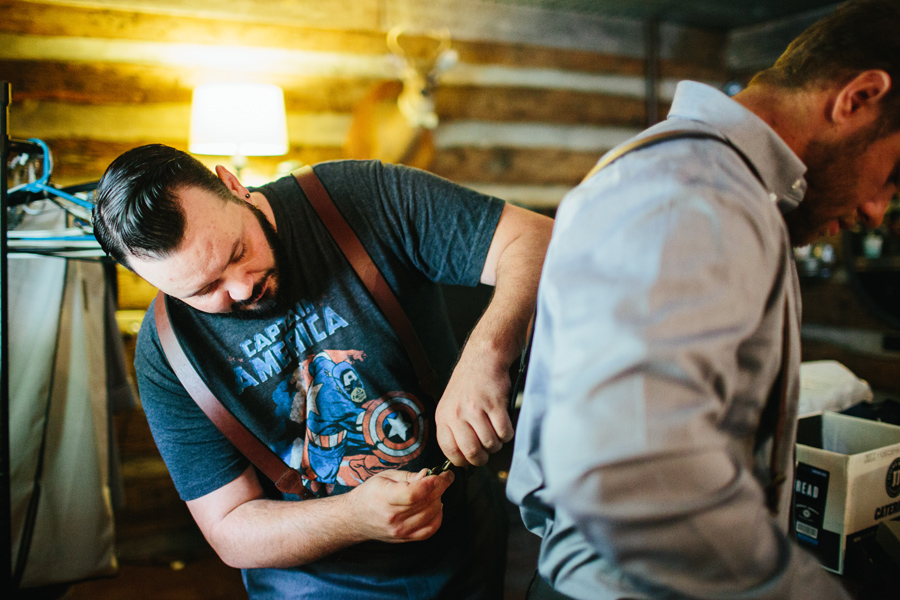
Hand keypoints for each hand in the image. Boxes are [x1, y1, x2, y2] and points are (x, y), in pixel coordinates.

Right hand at [344, 468, 452, 542]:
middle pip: (426, 503)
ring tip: (436, 490)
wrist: (355, 518)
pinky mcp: (405, 539)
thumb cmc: (370, 494)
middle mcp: (393, 518)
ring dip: (439, 499)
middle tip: (445, 477)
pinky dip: (438, 517)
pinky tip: (436, 506)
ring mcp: (400, 531)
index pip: (413, 494)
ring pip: (431, 515)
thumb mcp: (385, 476)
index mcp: (385, 498)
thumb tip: (428, 475)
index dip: (430, 483)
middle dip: (441, 487)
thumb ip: (409, 476)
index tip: (440, 475)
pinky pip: (430, 530)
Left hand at [435, 351, 514, 466]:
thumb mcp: (450, 405)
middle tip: (487, 452)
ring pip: (491, 444)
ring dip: (497, 444)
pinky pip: (504, 432)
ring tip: (496, 433)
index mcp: (443, 417)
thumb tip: (462, 458)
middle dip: (482, 458)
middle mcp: (457, 414)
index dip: (463, 461)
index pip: (449, 451)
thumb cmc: (467, 384)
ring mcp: (476, 409)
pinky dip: (507, 434)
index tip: (470, 460)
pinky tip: (504, 425)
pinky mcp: (495, 405)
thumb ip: (452, 428)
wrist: (482, 359)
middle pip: (472, 452)